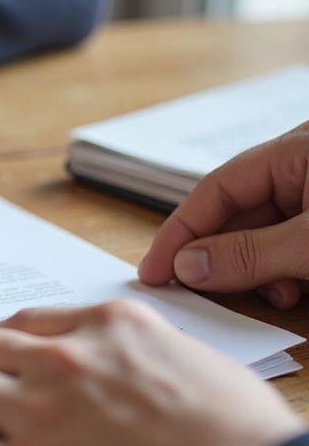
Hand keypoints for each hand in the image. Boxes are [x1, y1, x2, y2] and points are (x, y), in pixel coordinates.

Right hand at [138, 123, 308, 308]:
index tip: (153, 271)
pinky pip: (290, 248)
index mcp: (299, 149)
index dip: (180, 231)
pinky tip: (295, 292)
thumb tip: (186, 267)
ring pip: (264, 236)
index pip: (217, 188)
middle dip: (221, 259)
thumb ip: (251, 254)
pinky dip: (285, 274)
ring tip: (273, 296)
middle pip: (238, 214)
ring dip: (258, 273)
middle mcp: (305, 168)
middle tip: (195, 294)